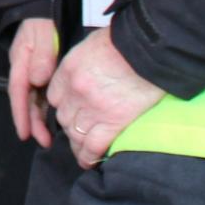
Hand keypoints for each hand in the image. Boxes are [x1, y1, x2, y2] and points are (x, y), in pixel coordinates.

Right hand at [7, 18, 57, 147]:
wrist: (47, 4)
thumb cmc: (44, 19)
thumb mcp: (43, 33)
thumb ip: (41, 55)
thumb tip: (37, 80)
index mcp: (21, 60)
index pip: (18, 91)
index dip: (21, 113)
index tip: (25, 133)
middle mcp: (24, 68)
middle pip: (25, 99)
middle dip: (31, 121)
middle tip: (43, 141)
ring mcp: (33, 69)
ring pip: (33, 98)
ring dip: (39, 117)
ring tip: (48, 137)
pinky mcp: (42, 69)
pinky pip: (42, 92)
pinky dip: (46, 107)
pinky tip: (54, 118)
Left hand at [45, 28, 163, 167]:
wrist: (149, 50)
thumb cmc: (124, 42)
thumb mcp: (91, 46)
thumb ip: (81, 64)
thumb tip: (85, 74)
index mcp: (69, 70)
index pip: (54, 96)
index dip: (63, 105)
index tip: (71, 111)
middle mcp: (76, 91)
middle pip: (63, 117)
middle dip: (70, 125)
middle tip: (79, 131)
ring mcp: (93, 108)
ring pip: (75, 135)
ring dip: (78, 145)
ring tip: (84, 151)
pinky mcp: (113, 122)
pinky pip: (93, 146)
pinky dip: (89, 157)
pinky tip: (89, 162)